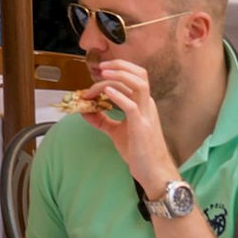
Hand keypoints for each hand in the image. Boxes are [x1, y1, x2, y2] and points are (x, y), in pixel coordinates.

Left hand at [74, 58, 178, 192]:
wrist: (152, 171)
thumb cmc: (138, 151)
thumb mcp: (116, 131)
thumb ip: (101, 120)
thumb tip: (84, 111)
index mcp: (142, 104)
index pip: (132, 78)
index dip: (114, 72)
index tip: (94, 76)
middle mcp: (147, 105)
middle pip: (139, 74)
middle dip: (119, 66)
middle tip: (99, 68)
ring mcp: (146, 114)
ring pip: (139, 84)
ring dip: (119, 76)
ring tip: (102, 74)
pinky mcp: (141, 126)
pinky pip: (132, 106)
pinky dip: (118, 96)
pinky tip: (105, 93)